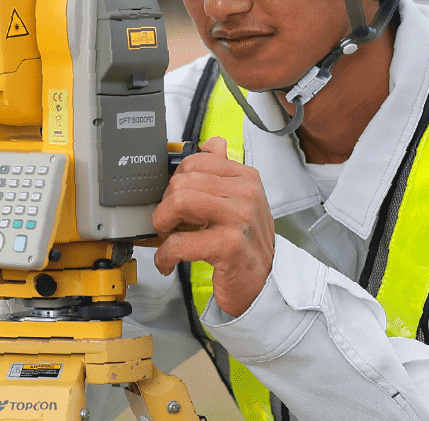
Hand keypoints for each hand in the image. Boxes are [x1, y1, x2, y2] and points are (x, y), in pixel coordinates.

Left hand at [152, 136, 274, 317]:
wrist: (265, 284)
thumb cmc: (248, 243)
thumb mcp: (240, 201)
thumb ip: (224, 170)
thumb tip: (212, 143)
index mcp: (246, 178)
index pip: (193, 162)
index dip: (175, 184)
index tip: (177, 204)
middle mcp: (245, 194)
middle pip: (181, 181)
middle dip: (166, 206)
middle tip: (170, 225)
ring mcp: (239, 218)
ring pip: (178, 202)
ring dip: (163, 225)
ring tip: (169, 238)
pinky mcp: (229, 245)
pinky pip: (179, 242)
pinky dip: (165, 255)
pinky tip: (168, 262)